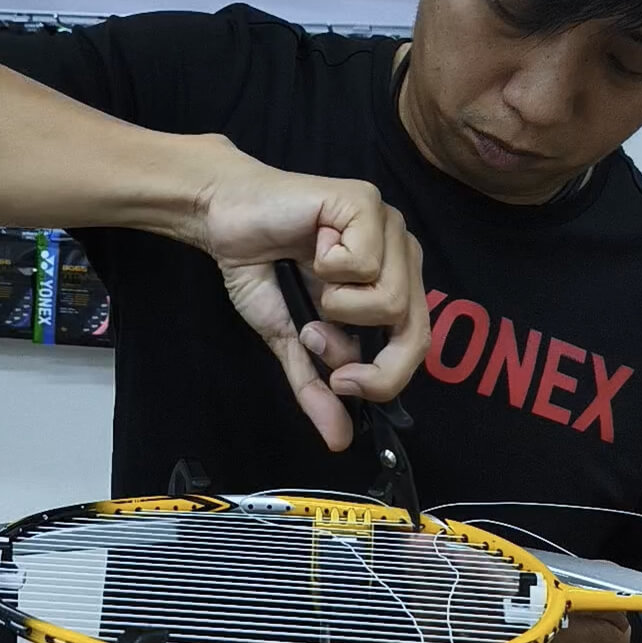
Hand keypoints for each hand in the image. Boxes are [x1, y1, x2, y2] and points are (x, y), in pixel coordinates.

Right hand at [197, 141, 430, 450]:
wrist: (226, 218)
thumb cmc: (263, 270)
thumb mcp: (291, 340)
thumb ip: (316, 385)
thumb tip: (337, 441)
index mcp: (394, 285)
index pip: (416, 345)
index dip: (386, 378)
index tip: (341, 385)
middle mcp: (401, 255)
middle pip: (413, 329)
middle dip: (365, 355)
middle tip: (317, 340)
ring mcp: (389, 226)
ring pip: (388, 298)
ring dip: (334, 303)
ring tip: (310, 275)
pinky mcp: (366, 202)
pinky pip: (362, 261)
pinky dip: (325, 264)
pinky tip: (312, 242)